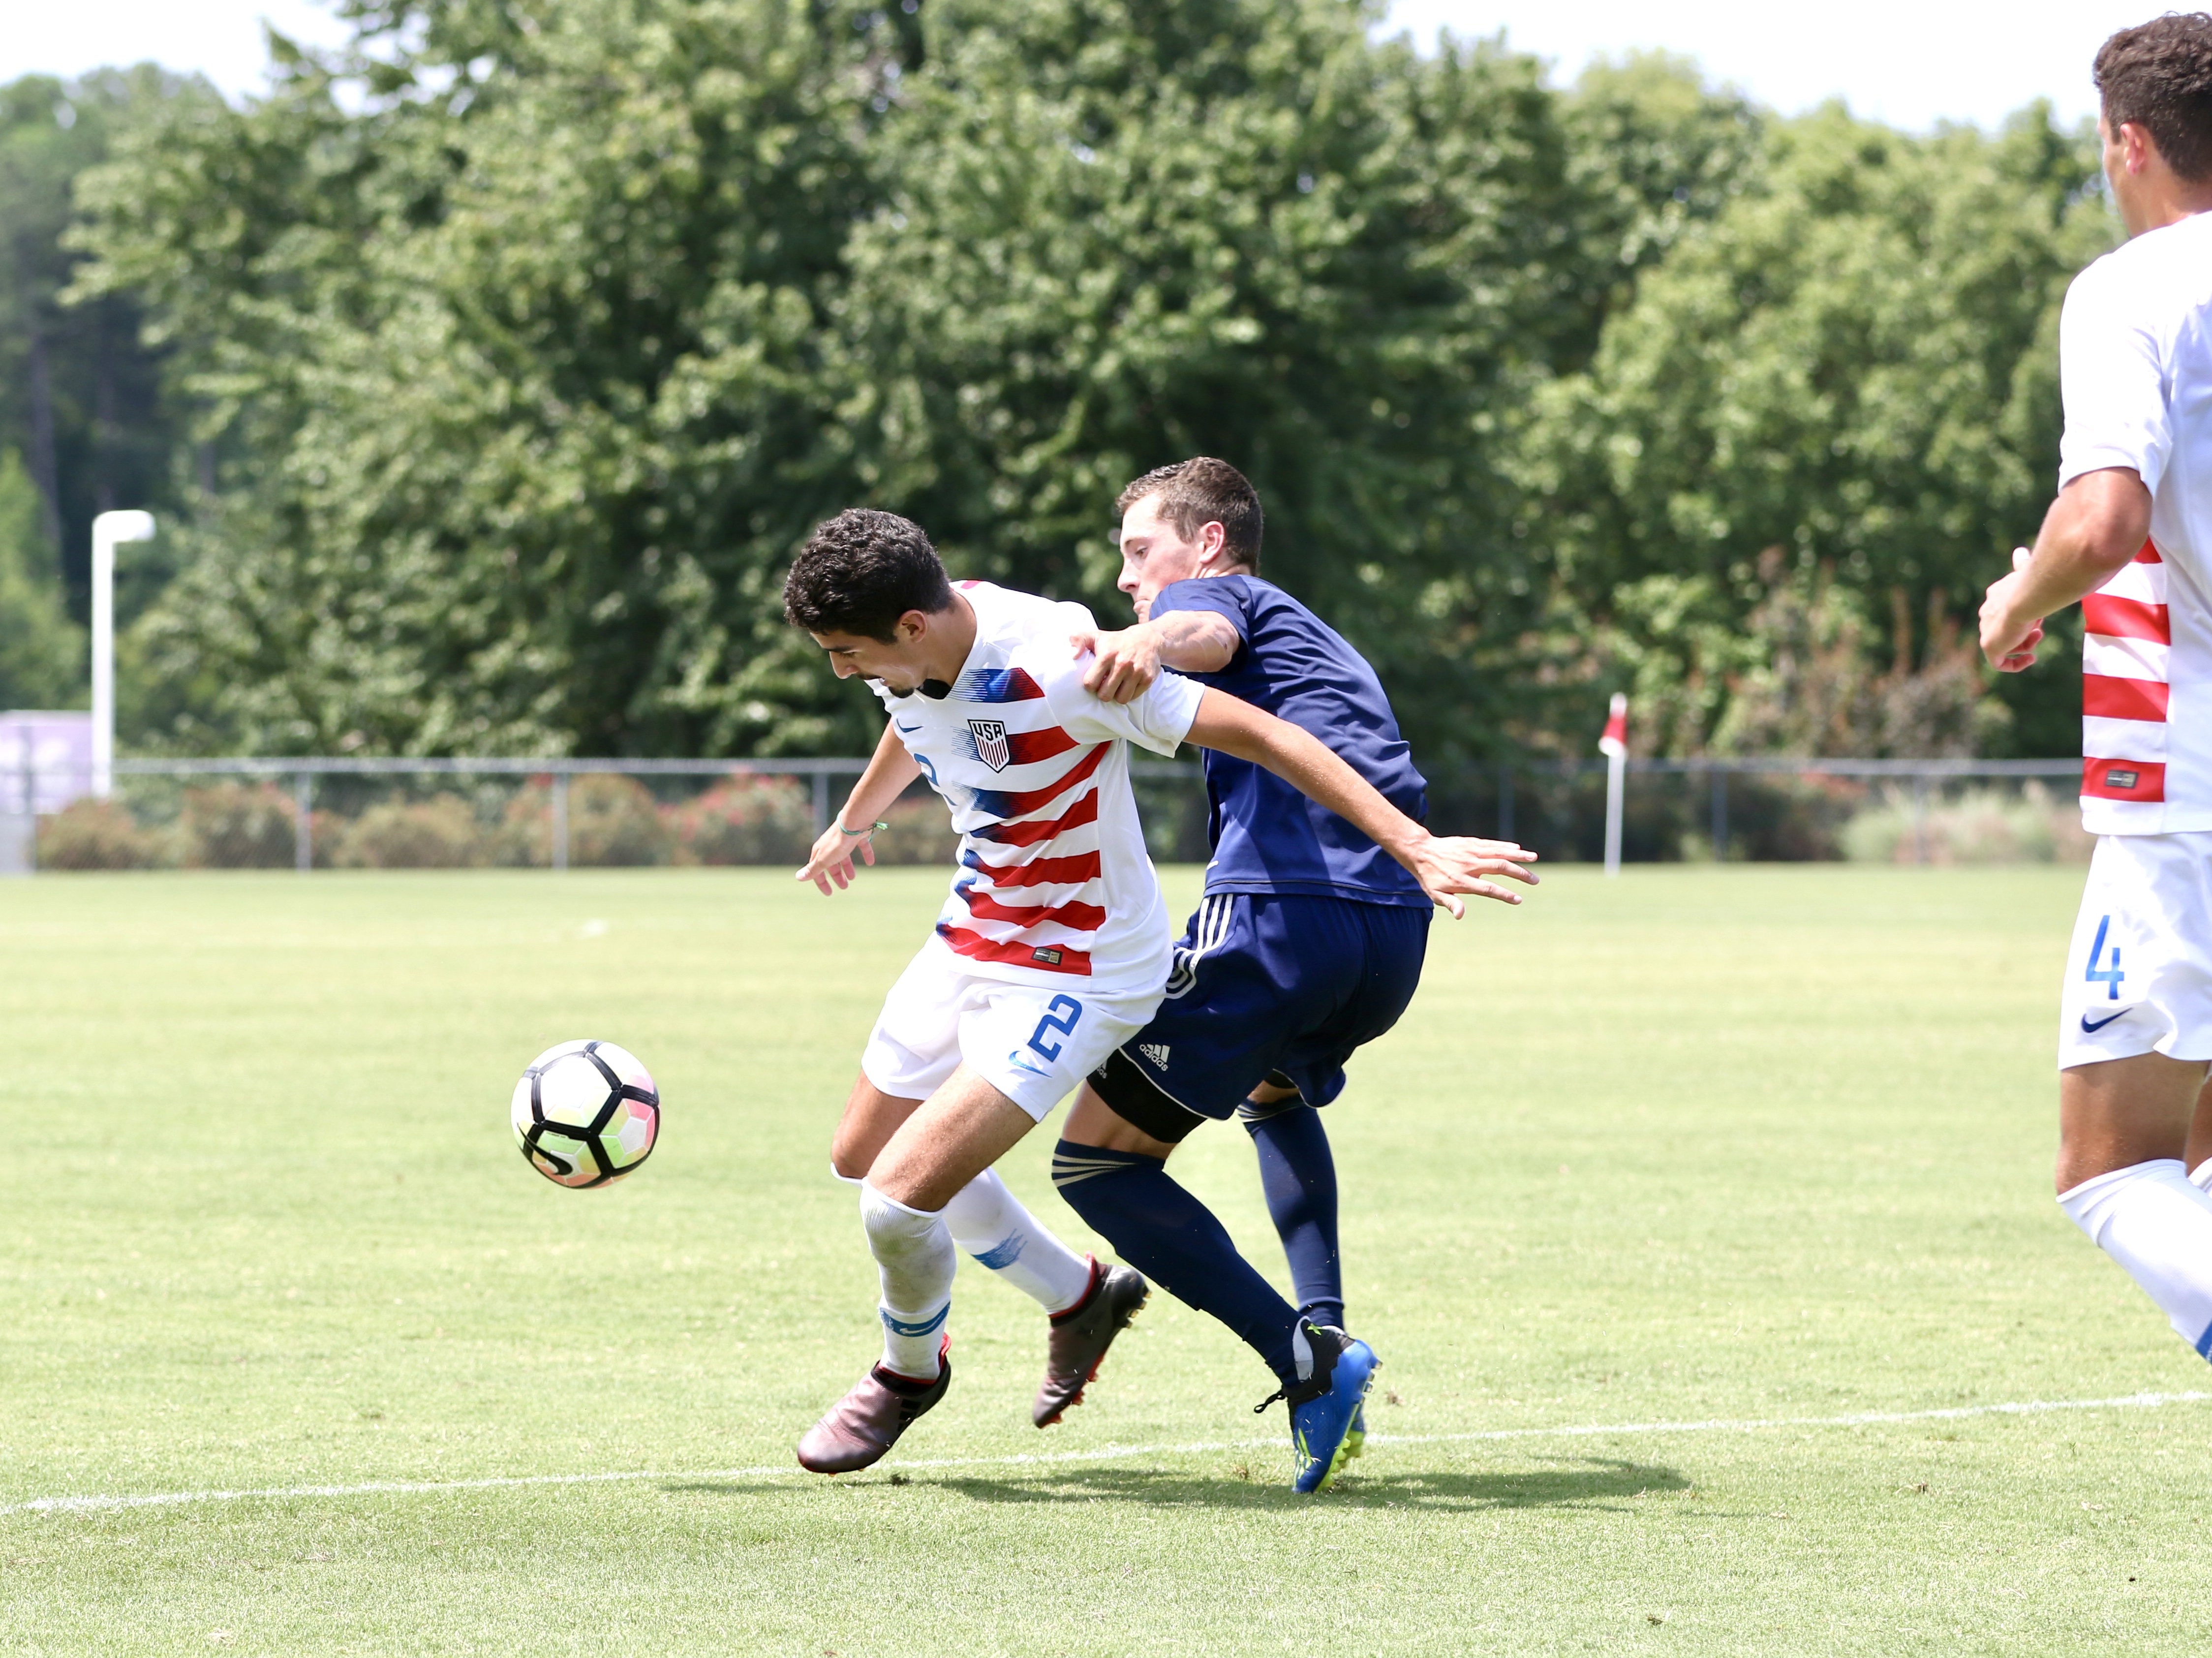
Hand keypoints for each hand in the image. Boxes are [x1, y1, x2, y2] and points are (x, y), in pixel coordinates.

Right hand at [795, 819, 876, 894]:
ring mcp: (844, 840)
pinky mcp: (857, 835)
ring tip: (853, 877)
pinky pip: (861, 846)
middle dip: (836, 876)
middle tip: (844, 887)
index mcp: (820, 852)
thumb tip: (798, 877)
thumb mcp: (824, 860)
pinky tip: (870, 862)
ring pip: (844, 856)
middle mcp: (830, 845)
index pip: (817, 870)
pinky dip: (866, 855)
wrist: (854, 823)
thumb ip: (813, 869)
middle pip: (832, 863)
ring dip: (848, 867)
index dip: (822, 882)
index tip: (829, 893)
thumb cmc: (838, 843)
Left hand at [1073, 625, 1162, 703]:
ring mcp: (1136, 671)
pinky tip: (1128, 684)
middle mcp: (1122, 663)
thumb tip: (1072, 655)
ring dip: (1117, 695)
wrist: (1148, 639)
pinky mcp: (1148, 678)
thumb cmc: (1116, 641)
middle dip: (1103, 693)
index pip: (1090, 683)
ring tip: (1117, 685)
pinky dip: (1130, 693)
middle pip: (1105, 695)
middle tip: (1106, 685)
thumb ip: (1078, 640)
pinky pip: (1133, 697)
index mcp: (1106, 655)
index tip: (1095, 679)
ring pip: (1121, 699)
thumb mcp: (1095, 636)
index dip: (1090, 684)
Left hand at [1397, 836, 1539, 918]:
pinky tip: (1517, 848)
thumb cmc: (1429, 877)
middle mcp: (1469, 865)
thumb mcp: (1435, 894)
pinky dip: (1505, 845)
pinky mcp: (1471, 842)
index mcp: (1462, 880)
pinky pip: (1491, 844)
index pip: (1488, 888)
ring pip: (1498, 852)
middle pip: (1499, 868)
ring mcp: (1471, 852)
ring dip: (1518, 855)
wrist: (1420, 851)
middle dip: (1519, 874)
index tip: (1519, 899)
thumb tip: (1460, 915)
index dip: (1504, 894)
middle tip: (1535, 880)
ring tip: (1534, 858)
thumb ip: (1451, 903)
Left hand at [1979, 547, 2046, 672]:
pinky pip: (1999, 663)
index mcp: (1994, 596)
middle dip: (2026, 629)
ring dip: (2026, 643)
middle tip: (2039, 627)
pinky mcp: (1989, 647)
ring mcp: (1986, 631)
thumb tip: (2020, 551)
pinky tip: (2030, 659)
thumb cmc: (2033, 582)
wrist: (2027, 595)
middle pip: (2007, 629)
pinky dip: (2016, 664)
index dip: (2027, 615)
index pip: (2007, 611)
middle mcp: (1987, 613)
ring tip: (2037, 634)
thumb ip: (2022, 564)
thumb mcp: (2027, 571)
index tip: (2039, 615)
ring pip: (2008, 644)